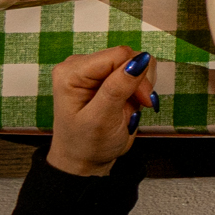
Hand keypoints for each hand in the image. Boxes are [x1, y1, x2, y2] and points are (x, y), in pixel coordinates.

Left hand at [43, 47, 154, 176]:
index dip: (136, 74)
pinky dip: (139, 87)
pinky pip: (134, 70)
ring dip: (141, 85)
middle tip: (139, 104)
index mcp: (72, 73)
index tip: (143, 99)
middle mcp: (80, 66)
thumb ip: (117, 88)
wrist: (84, 159)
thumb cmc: (86, 144)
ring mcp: (94, 70)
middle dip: (140, 80)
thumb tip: (139, 60)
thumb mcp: (101, 119)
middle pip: (127, 56)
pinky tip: (130, 102)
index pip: (118, 55)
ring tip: (131, 106)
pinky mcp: (106, 76)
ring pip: (134, 61)